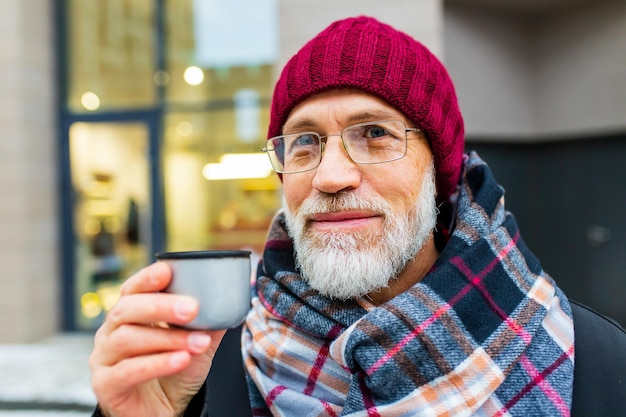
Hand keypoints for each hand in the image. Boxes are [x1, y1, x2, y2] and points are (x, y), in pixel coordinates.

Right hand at [89, 262, 225, 416]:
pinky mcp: (105, 385)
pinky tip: (181, 360)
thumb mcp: (197, 344)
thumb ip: (208, 323)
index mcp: (130, 315)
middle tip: (192, 308)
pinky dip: (158, 363)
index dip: (147, 278)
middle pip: (127, 309)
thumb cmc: (175, 371)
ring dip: (168, 338)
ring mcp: (104, 358)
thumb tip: (230, 301)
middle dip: (161, 306)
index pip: (132, 289)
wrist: (163, 411)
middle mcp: (110, 332)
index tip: (168, 271)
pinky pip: (128, 370)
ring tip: (198, 343)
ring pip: (128, 339)